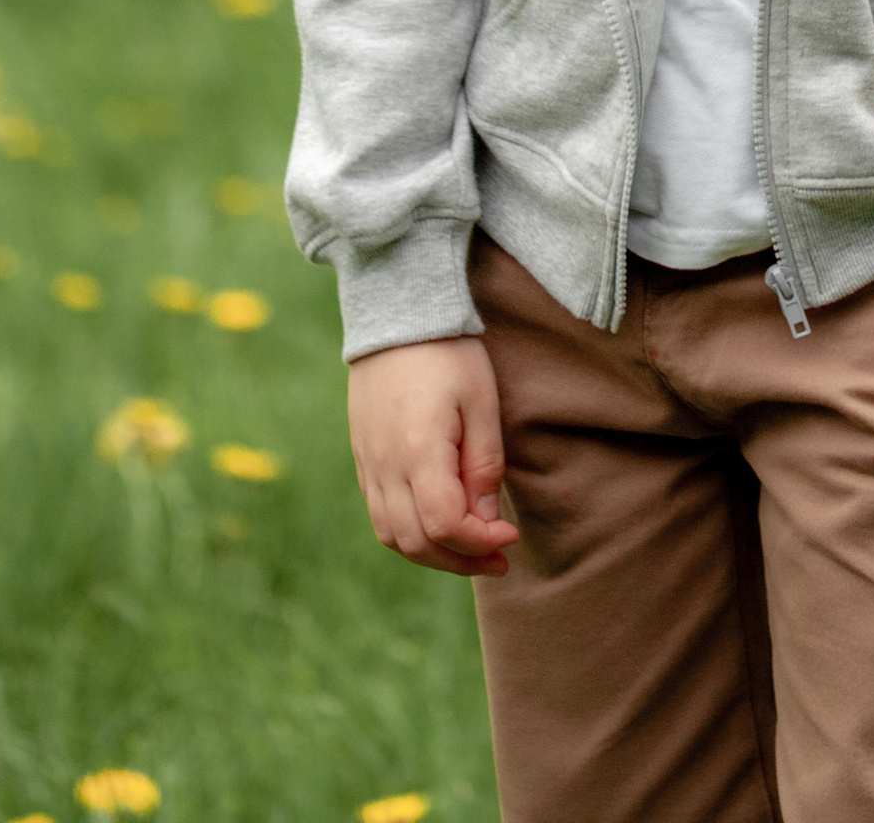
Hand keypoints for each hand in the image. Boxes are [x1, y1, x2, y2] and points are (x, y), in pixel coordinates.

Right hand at [347, 336, 518, 577]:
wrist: (396, 313)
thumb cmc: (448, 352)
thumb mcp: (481, 401)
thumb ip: (483, 466)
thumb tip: (486, 523)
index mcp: (417, 450)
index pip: (445, 525)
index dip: (480, 542)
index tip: (510, 535)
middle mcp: (385, 465)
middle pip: (416, 542)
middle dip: (461, 560)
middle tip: (498, 557)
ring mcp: (369, 463)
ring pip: (392, 536)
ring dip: (433, 554)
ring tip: (470, 549)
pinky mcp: (363, 457)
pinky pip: (380, 514)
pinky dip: (409, 533)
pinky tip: (438, 524)